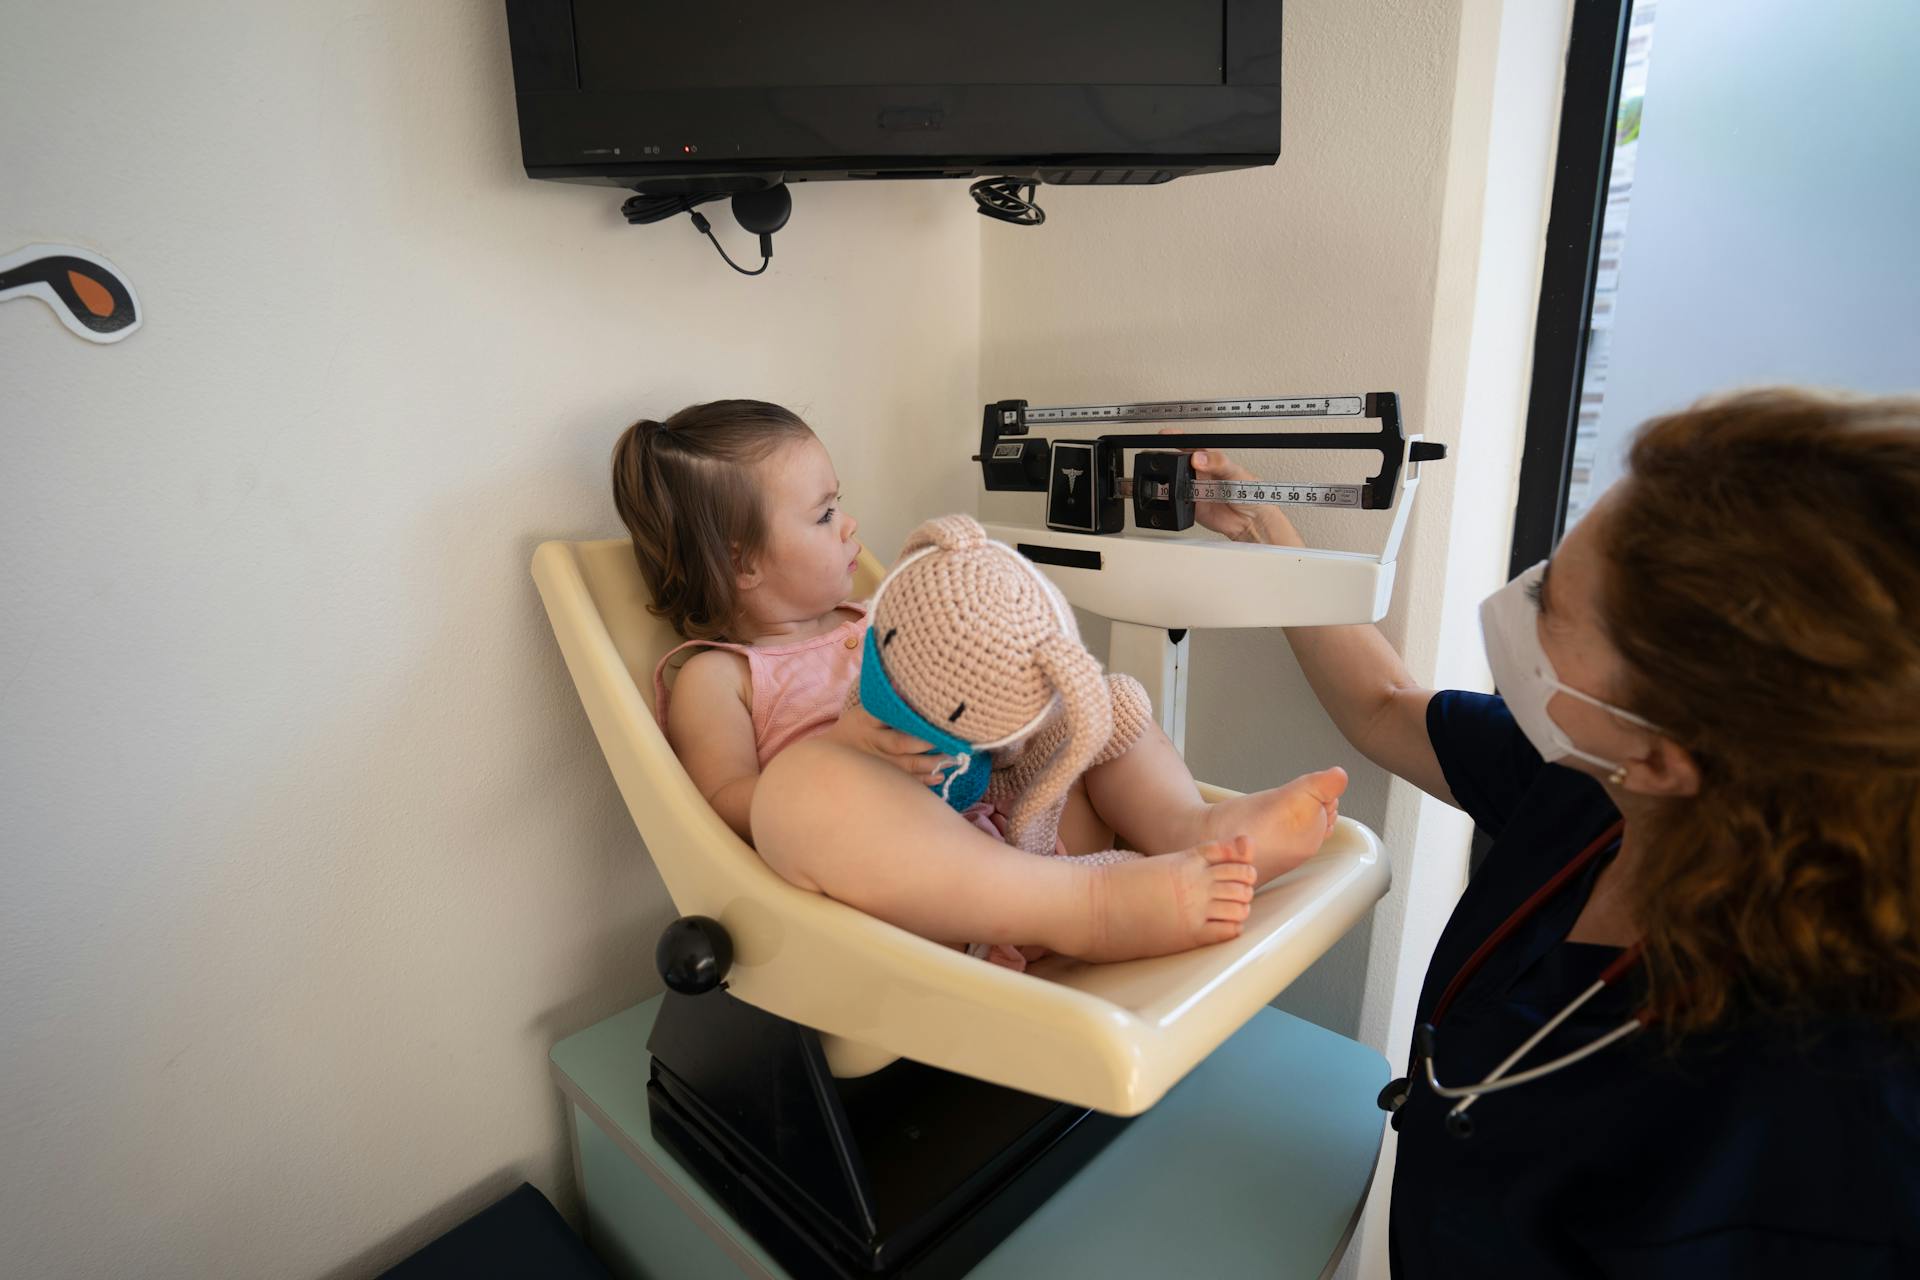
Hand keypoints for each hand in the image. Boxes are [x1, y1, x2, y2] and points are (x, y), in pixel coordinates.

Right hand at [829, 703, 951, 785]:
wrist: (831, 757)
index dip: (910, 717)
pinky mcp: (883, 777)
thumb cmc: (854, 728)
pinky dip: (923, 780)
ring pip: (906, 765)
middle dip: (926, 742)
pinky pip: (905, 781)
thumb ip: (886, 699)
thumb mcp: (864, 710)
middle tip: (950, 739)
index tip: (933, 715)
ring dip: (931, 763)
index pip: (889, 716)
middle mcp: (873, 742)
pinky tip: (940, 776)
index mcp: (867, 721)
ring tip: (952, 759)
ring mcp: (878, 763)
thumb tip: (908, 684)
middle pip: (900, 743)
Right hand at [1156, 428, 1304, 547]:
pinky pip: (1175, 500)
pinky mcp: (1190, 504)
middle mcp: (1200, 472)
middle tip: (1171, 462)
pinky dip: (1173, 498)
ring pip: (1174, 480)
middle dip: (1169, 460)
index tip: (1166, 435)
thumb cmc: (1249, 491)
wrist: (1250, 519)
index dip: (1177, 438)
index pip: (1191, 444)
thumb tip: (1199, 457)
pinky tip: (1180, 497)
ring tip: (1180, 482)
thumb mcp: (1236, 472)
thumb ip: (1219, 463)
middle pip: (1178, 461)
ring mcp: (1194, 488)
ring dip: (1170, 480)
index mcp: (1211, 459)